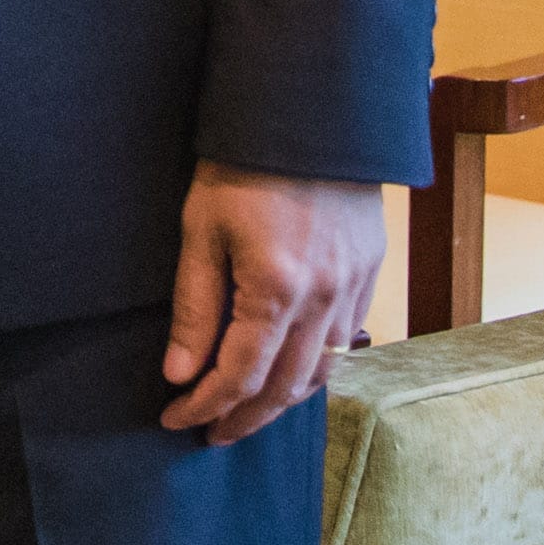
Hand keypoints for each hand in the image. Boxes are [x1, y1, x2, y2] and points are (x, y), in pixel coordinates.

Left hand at [158, 163, 385, 445]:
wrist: (308, 110)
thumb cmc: (242, 163)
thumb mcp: (201, 228)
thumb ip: (195, 306)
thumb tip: (180, 374)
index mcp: (276, 288)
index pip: (239, 375)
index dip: (204, 405)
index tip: (174, 417)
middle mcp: (323, 298)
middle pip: (286, 387)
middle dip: (244, 418)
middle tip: (210, 433)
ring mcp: (354, 287)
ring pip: (323, 371)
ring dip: (283, 401)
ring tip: (245, 412)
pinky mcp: (370, 271)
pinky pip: (347, 341)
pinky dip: (317, 368)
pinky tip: (291, 370)